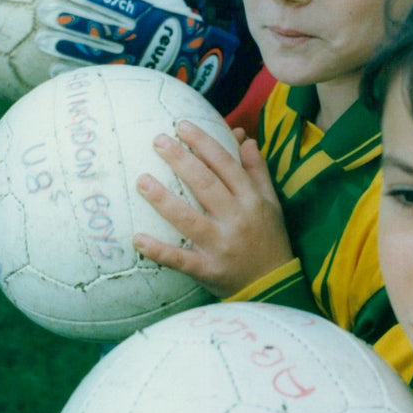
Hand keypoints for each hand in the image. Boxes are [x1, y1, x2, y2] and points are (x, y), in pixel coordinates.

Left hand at [36, 0, 237, 93]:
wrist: (199, 68)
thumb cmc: (181, 29)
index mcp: (148, 15)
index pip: (115, 1)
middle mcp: (137, 38)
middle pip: (99, 27)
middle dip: (70, 20)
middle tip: (43, 12)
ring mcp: (131, 61)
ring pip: (93, 53)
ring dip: (65, 46)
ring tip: (40, 40)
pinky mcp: (126, 78)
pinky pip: (98, 77)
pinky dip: (75, 73)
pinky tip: (52, 68)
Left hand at [133, 120, 293, 296]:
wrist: (274, 286)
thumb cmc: (270, 239)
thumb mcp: (271, 203)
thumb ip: (257, 171)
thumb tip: (246, 139)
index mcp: (251, 199)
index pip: (226, 165)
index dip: (204, 143)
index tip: (182, 125)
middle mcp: (236, 219)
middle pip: (205, 185)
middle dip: (181, 161)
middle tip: (158, 141)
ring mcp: (221, 245)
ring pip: (189, 218)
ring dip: (164, 200)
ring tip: (141, 180)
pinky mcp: (208, 269)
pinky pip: (180, 259)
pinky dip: (158, 251)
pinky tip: (137, 239)